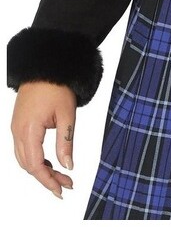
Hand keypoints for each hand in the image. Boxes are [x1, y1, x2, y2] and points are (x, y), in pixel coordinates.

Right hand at [11, 82, 76, 198]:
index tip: (62, 189)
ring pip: (24, 159)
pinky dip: (36, 159)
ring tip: (61, 175)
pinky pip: (24, 149)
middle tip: (66, 183)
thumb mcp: (67, 115)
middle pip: (29, 165)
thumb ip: (66, 142)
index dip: (48, 180)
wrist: (45, 68)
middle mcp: (18, 132)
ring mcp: (16, 129)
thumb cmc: (56, 87)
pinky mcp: (19, 125)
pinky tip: (50, 161)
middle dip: (47, 177)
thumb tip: (68, 165)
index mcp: (29, 131)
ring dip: (41, 169)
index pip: (36, 165)